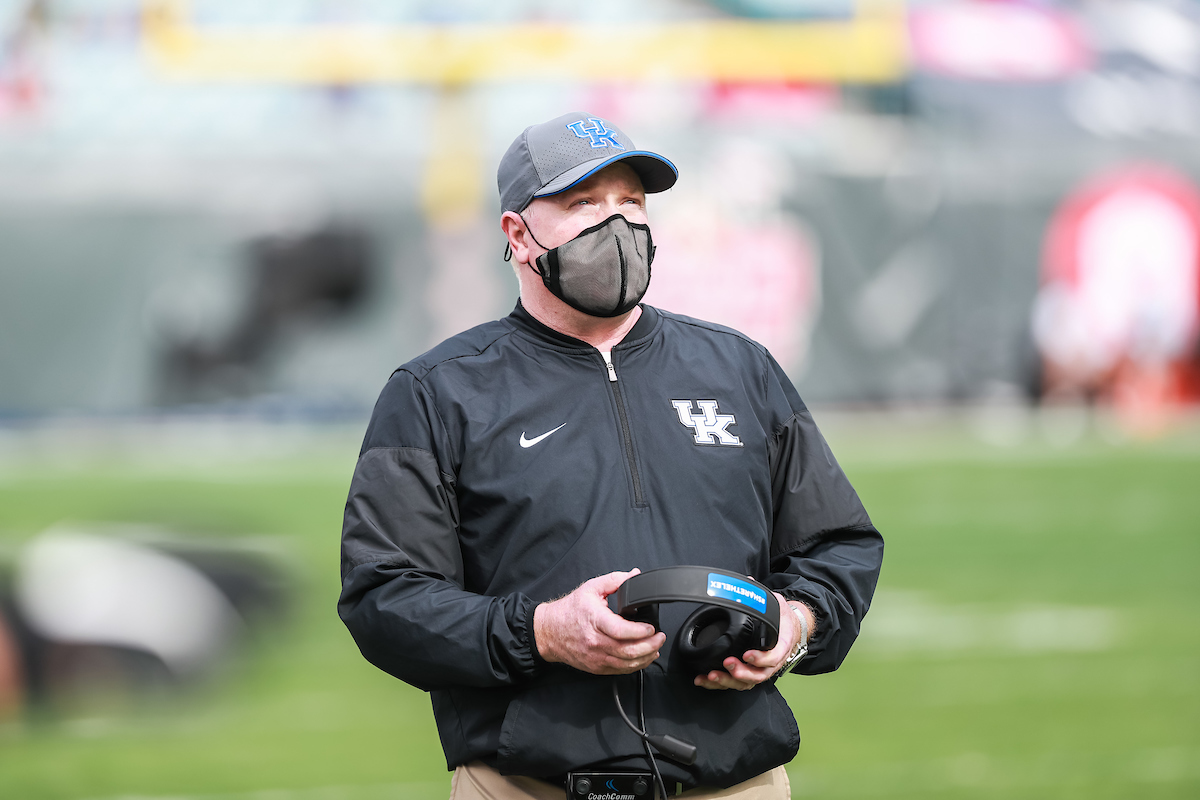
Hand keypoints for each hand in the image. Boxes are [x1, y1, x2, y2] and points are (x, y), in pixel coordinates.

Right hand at [534, 569, 666, 674]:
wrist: (549, 632)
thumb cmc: (569, 611)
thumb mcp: (591, 588)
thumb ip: (615, 580)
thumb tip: (634, 575)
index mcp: (595, 621)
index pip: (621, 631)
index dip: (640, 631)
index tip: (652, 627)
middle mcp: (596, 642)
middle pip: (628, 651)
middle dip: (650, 645)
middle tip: (660, 637)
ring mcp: (596, 657)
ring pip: (627, 664)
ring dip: (646, 657)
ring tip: (655, 647)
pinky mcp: (597, 667)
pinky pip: (621, 671)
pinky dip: (636, 665)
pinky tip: (643, 657)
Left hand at [694, 593, 813, 690]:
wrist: (791, 628)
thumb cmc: (783, 618)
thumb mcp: (776, 603)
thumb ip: (763, 594)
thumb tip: (748, 581)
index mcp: (781, 644)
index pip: (775, 657)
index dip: (761, 659)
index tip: (747, 655)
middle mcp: (773, 661)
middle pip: (759, 675)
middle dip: (742, 673)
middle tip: (727, 664)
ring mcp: (762, 669)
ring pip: (748, 683)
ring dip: (729, 681)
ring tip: (712, 676)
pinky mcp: (751, 673)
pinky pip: (739, 684)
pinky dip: (722, 684)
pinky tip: (707, 680)